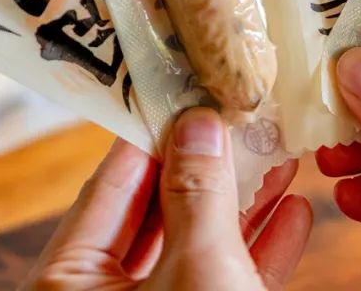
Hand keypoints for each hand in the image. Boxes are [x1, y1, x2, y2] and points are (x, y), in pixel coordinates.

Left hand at [29, 107, 311, 289]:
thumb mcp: (198, 276)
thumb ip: (197, 195)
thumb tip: (199, 122)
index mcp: (66, 283)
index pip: (111, 183)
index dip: (157, 131)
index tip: (194, 89)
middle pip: (155, 212)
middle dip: (209, 166)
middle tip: (246, 118)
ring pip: (193, 250)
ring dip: (241, 206)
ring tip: (280, 157)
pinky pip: (220, 287)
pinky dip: (255, 255)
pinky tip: (294, 216)